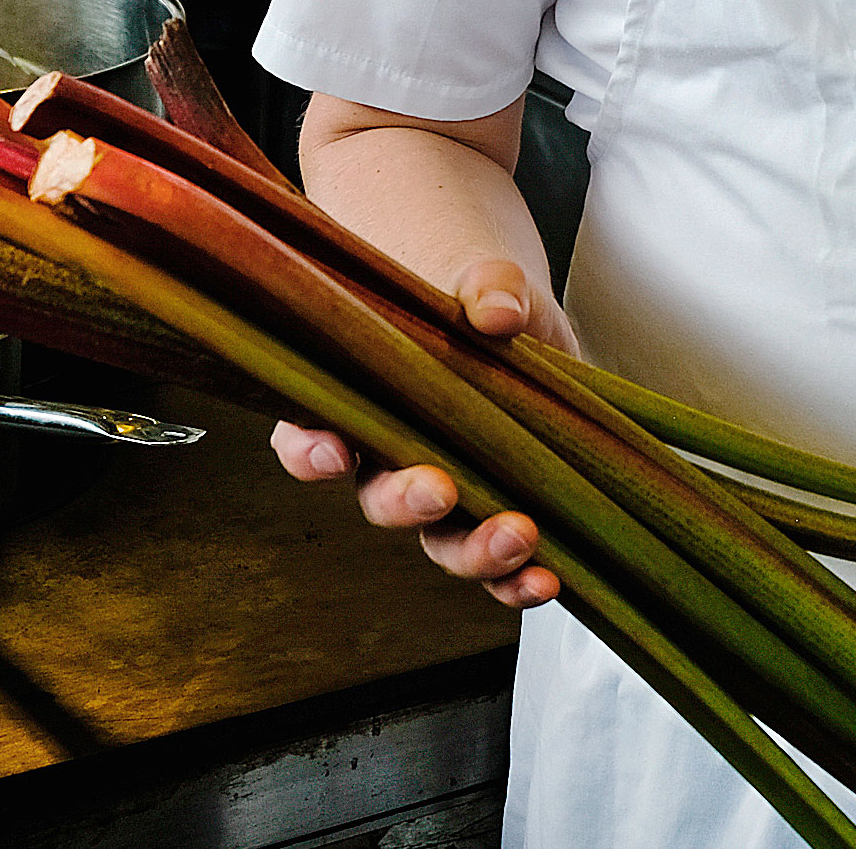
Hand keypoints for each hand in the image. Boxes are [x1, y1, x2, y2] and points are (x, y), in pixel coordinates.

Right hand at [269, 258, 576, 609]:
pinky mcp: (499, 511)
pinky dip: (518, 580)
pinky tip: (548, 579)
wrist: (525, 322)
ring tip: (518, 535)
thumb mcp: (487, 275)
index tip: (332, 450)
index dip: (309, 450)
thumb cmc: (479, 294)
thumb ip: (490, 285)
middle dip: (404, 502)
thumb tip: (498, 312)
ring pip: (441, 543)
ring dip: (474, 552)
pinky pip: (497, 566)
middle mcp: (394, 460)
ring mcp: (449, 492)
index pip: (307, 436)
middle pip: (379, 500)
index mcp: (361, 400)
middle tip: (438, 489)